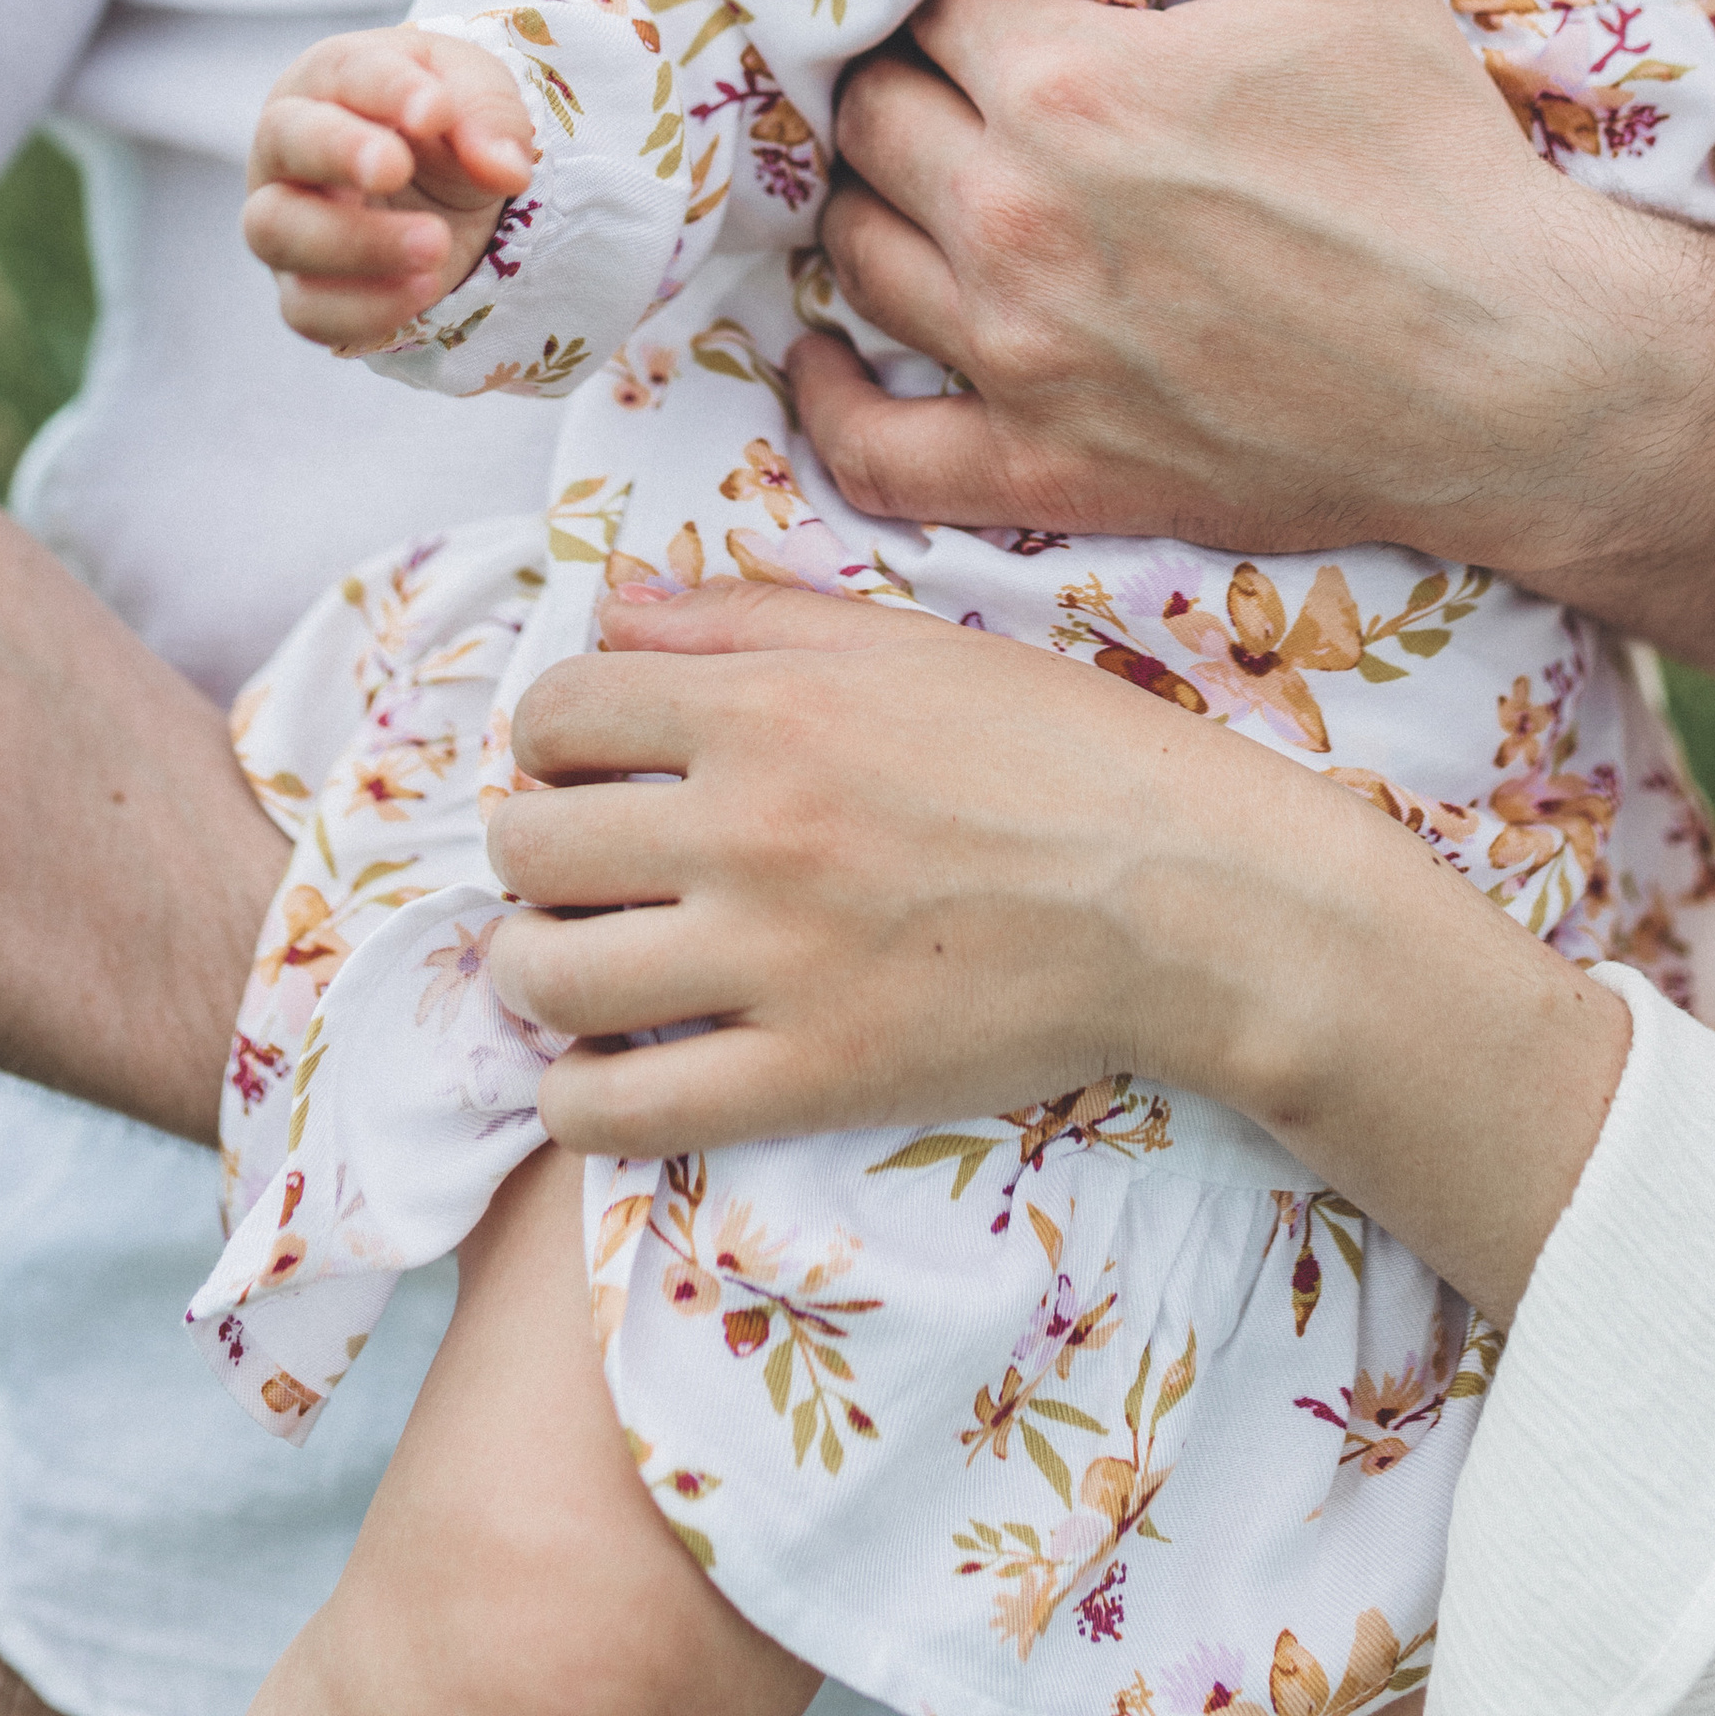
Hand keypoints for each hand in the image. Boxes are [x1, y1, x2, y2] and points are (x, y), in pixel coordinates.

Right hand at [243, 25, 537, 350]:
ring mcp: (283, 221)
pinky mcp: (300, 288)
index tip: (435, 111)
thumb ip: (490, 117)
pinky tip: (424, 290)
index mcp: (330, 78)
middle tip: (397, 169)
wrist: (441, 191)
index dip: (387, 90)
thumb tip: (505, 169)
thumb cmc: (444, 125)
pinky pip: (305, 308)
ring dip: (356, 243)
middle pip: (283, 141)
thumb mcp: (479, 94)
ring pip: (275, 230)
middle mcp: (288, 147)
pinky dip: (362, 308)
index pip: (343, 72)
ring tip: (436, 244)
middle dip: (338, 152)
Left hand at [484, 580, 1630, 1327]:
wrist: (1186, 895)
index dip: (552, 738)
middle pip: (528, 841)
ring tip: (584, 964)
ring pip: (543, 974)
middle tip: (588, 868)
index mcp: (770, 704)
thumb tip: (609, 608)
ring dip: (538, 968)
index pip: (557, 710)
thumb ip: (747, 615)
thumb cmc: (1061, 748)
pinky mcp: (808, 1077)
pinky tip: (607, 1071)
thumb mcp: (908, 641)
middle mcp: (751, 823)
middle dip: (537, 850)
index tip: (588, 767)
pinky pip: (612, 1108)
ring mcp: (773, 958)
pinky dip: (576, 1096)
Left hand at [786, 0, 1627, 563]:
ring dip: (873, 200)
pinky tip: (835, 347)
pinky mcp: (1046, 470)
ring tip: (924, 166)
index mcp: (1070, 85)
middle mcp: (1015, 220)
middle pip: (870, 115)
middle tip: (961, 66)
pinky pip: (875, 448)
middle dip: (905, 74)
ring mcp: (1020, 357)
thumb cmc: (1436, 155)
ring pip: (853, 253)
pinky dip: (834, 398)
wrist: (1520, 373)